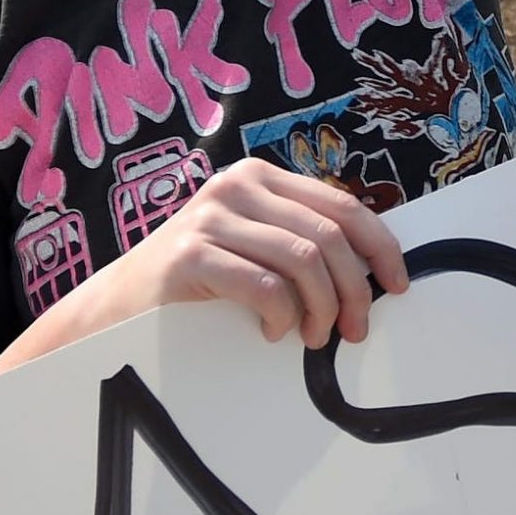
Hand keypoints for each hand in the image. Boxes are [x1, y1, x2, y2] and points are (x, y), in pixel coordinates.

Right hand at [108, 159, 408, 348]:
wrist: (117, 305)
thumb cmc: (196, 281)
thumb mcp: (250, 244)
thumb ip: (297, 239)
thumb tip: (372, 269)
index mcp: (258, 177)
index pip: (342, 206)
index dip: (381, 247)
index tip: (398, 286)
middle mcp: (235, 186)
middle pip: (328, 236)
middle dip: (354, 290)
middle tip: (354, 329)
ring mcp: (210, 217)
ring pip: (303, 260)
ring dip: (321, 309)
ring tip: (315, 337)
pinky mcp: (190, 255)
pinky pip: (264, 286)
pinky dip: (281, 316)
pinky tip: (274, 332)